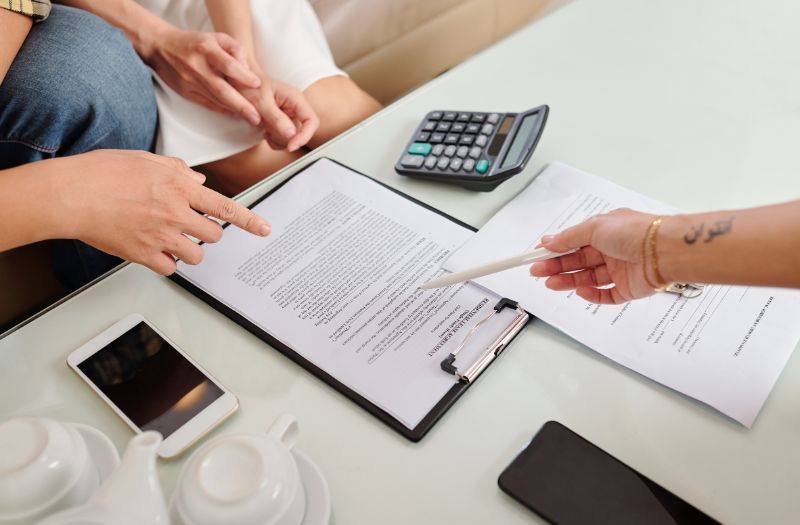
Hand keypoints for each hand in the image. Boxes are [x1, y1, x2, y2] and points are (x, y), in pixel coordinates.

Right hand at [53, 150, 270, 274]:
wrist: (70, 194)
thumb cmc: (101, 172)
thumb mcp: (145, 160)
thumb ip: (177, 170)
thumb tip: (197, 180)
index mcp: (178, 187)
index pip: (225, 206)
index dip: (250, 220)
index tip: (265, 229)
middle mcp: (175, 213)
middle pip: (214, 235)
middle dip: (207, 232)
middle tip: (189, 225)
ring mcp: (160, 236)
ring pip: (196, 255)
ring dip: (190, 249)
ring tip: (171, 238)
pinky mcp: (143, 255)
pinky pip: (170, 269)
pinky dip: (167, 263)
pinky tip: (154, 250)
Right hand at [144, 27, 262, 124]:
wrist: (160, 47)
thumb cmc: (195, 42)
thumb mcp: (216, 37)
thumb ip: (235, 48)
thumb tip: (247, 68)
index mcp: (205, 48)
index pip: (227, 65)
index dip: (243, 76)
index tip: (258, 84)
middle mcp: (197, 66)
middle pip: (222, 89)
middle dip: (241, 105)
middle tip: (257, 117)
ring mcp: (189, 81)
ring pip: (215, 100)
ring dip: (234, 110)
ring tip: (251, 118)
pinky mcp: (185, 92)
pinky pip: (207, 104)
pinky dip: (222, 110)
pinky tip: (235, 114)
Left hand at [237, 73, 318, 151]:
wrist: (239, 84)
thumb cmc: (250, 87)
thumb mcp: (261, 102)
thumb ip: (277, 119)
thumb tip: (291, 135)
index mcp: (296, 99)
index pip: (311, 122)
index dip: (304, 136)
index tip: (290, 146)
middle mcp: (295, 109)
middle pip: (301, 133)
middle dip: (284, 137)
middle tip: (267, 128)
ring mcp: (289, 117)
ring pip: (291, 139)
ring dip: (277, 138)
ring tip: (264, 125)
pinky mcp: (282, 125)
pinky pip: (283, 140)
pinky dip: (273, 140)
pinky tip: (265, 130)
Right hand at [530, 208, 659, 303]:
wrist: (666, 251)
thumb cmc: (637, 232)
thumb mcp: (595, 227)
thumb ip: (569, 237)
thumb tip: (550, 240)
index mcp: (605, 231)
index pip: (573, 241)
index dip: (554, 249)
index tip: (536, 255)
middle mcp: (612, 250)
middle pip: (577, 260)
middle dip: (556, 266)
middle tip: (537, 271)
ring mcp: (620, 270)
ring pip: (587, 278)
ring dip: (568, 280)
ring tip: (551, 283)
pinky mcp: (628, 288)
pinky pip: (605, 295)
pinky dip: (592, 295)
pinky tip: (580, 290)